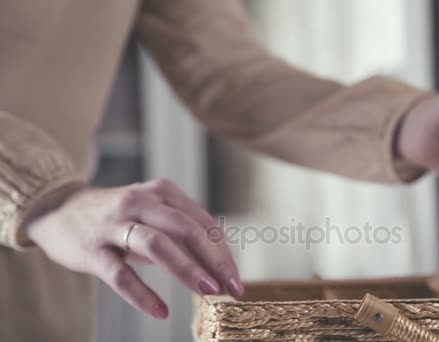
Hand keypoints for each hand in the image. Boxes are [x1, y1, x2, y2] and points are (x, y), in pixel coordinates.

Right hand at [25, 179, 242, 319]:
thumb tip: (219, 267)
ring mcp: (116, 224)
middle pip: (187, 230)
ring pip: (158, 245)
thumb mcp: (152, 213)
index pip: (203, 223)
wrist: (58, 211)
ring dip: (187, 269)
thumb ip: (182, 232)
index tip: (235, 280)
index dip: (223, 253)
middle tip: (232, 288)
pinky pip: (121, 274)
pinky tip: (161, 311)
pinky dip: (143, 294)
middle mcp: (142, 202)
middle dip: (215, 261)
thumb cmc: (118, 217)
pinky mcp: (93, 249)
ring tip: (208, 292)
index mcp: (163, 193)